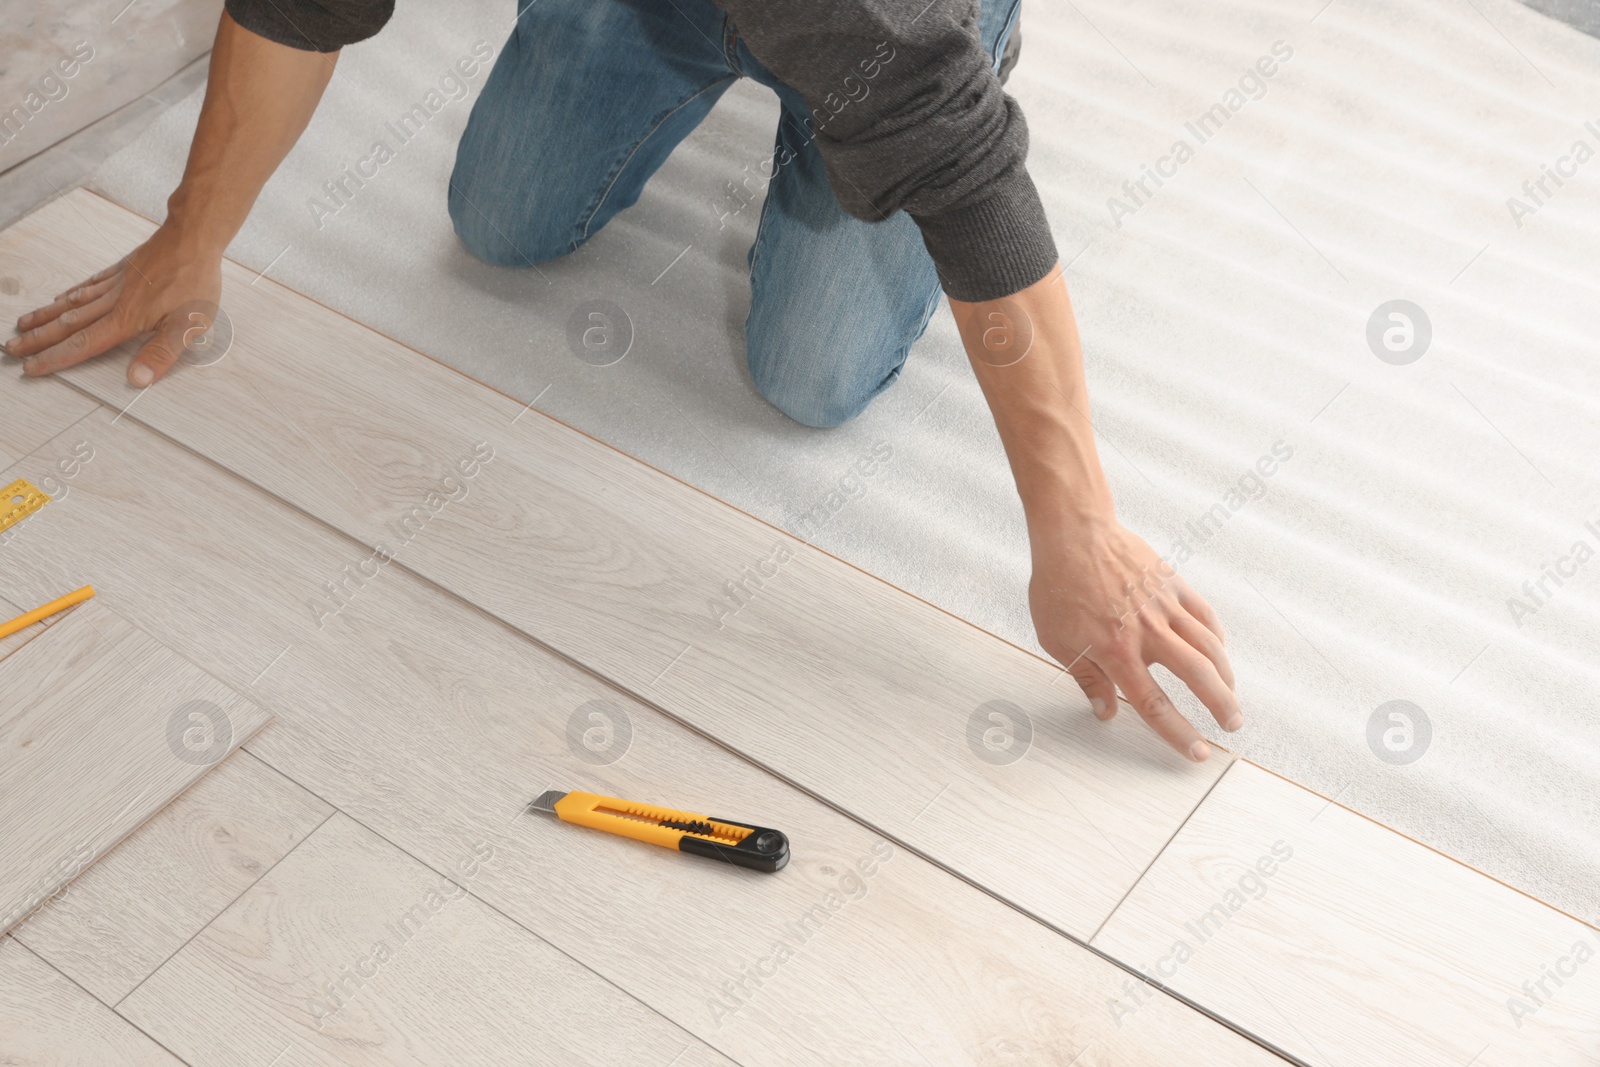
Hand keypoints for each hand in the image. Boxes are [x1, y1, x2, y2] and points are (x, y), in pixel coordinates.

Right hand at [5, 222, 223, 386]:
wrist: (192, 238)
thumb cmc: (194, 281)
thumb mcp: (189, 326)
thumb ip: (162, 353)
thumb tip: (138, 379)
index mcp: (126, 319)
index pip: (84, 345)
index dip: (56, 358)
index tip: (31, 367)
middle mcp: (114, 301)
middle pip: (68, 324)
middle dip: (39, 339)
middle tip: (12, 348)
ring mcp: (116, 283)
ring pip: (73, 303)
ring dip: (47, 316)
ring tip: (24, 325)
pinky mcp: (122, 270)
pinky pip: (89, 284)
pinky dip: (72, 293)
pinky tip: (62, 297)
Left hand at [1030, 517, 1239, 760]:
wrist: (1074, 534)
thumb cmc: (1058, 586)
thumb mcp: (1057, 640)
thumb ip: (1086, 678)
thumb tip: (1106, 712)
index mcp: (1117, 652)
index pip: (1154, 704)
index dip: (1179, 734)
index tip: (1198, 752)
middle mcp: (1147, 633)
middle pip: (1197, 677)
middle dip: (1220, 707)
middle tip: (1232, 726)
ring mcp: (1164, 607)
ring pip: (1209, 648)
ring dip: (1226, 677)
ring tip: (1232, 696)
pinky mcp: (1173, 585)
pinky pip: (1205, 616)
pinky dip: (1217, 638)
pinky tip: (1219, 652)